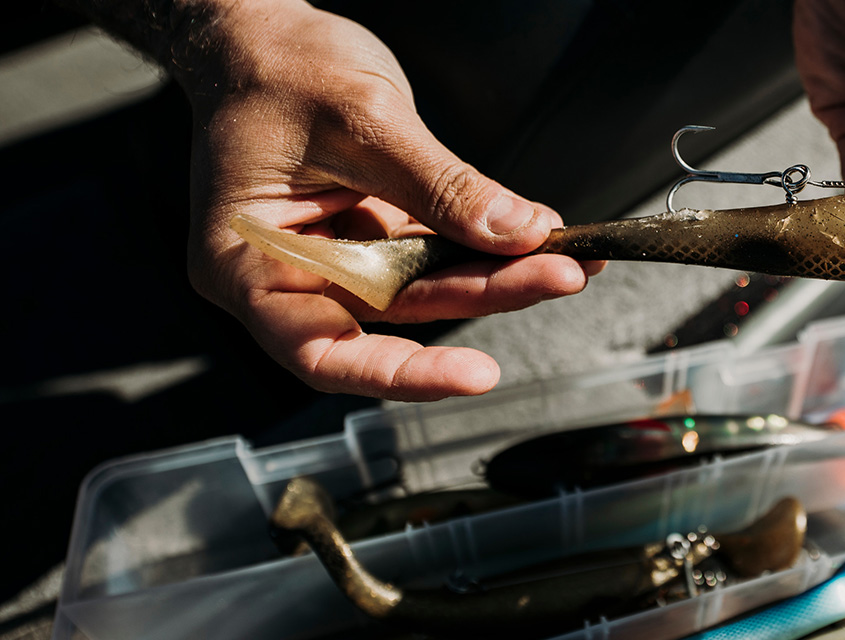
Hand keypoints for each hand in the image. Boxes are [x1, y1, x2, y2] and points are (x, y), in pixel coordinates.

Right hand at [179, 0, 596, 399]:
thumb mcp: (364, 121)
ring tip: (566, 259)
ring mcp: (335, 257)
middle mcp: (289, 274)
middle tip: (556, 275)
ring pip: (426, 288)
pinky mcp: (371, 236)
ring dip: (498, 274)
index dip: (401, 373)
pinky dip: (486, 244)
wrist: (262, 33)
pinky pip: (435, 253)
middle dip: (484, 296)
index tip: (476, 374)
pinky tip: (537, 237)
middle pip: (394, 317)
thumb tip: (513, 232)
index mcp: (243, 263)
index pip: (322, 350)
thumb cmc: (275, 68)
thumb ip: (441, 186)